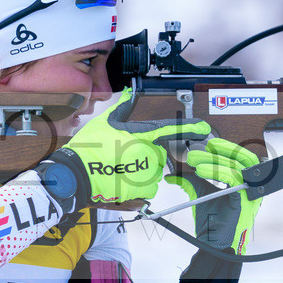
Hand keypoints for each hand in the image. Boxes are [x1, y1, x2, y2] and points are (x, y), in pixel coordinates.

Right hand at [51, 88, 211, 206]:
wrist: (77, 175)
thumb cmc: (89, 148)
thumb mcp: (104, 122)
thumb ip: (121, 108)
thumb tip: (128, 93)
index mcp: (142, 135)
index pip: (172, 129)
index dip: (191, 128)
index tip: (205, 128)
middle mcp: (148, 153)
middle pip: (158, 154)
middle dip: (145, 156)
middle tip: (122, 157)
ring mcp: (147, 172)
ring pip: (153, 172)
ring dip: (141, 172)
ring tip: (120, 170)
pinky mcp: (143, 189)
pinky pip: (148, 187)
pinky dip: (138, 186)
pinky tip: (122, 181)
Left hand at [164, 138, 260, 254]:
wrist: (213, 244)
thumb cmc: (212, 223)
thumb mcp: (201, 195)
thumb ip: (191, 181)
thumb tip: (172, 174)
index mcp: (244, 183)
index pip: (240, 158)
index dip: (225, 148)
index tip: (205, 145)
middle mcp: (250, 186)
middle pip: (244, 157)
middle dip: (223, 148)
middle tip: (201, 148)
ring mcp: (249, 193)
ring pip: (237, 165)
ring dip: (214, 160)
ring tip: (194, 160)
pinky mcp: (244, 199)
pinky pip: (233, 178)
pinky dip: (216, 171)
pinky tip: (201, 171)